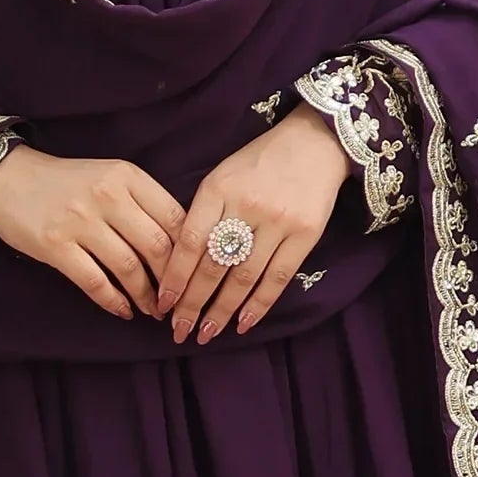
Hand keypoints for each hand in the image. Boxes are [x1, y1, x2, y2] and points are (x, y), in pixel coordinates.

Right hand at [0, 145, 184, 318]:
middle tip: (178, 301)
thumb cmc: (66, 182)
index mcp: (127, 176)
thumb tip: (179, 245)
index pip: (175, 217)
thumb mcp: (109, 177)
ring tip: (154, 311)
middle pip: (157, 246)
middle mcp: (107, 196)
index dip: (190, 252)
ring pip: (129, 268)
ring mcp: (80, 221)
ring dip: (146, 296)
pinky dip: (114, 302)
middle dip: (173, 281)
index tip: (194, 273)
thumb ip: (142, 202)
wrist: (7, 178)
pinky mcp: (56, 245)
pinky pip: (95, 282)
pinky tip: (124, 310)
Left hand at [154, 106, 351, 342]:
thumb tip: (181, 264)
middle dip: (193, 303)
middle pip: (214, 265)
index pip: (190, 243)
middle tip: (178, 330)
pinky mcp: (305, 234)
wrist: (314, 143)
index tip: (163, 304)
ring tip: (206, 333)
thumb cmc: (259, 162)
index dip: (175, 277)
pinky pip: (277, 278)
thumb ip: (203, 214)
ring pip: (243, 277)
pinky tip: (242, 324)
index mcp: (218, 189)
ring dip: (222, 311)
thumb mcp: (222, 177)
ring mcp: (278, 221)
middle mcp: (247, 206)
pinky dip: (258, 305)